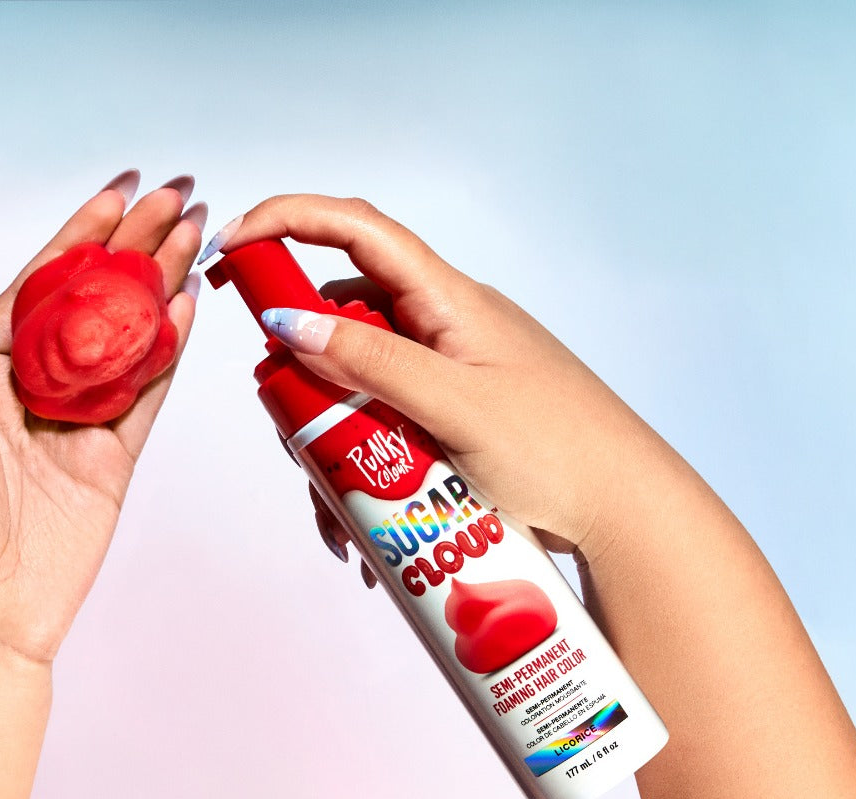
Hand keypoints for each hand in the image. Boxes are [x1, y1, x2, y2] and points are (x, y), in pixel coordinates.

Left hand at [0, 172, 204, 663]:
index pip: (40, 285)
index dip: (81, 235)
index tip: (120, 193)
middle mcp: (34, 388)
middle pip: (95, 301)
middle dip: (137, 246)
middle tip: (179, 199)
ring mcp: (78, 423)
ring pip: (130, 340)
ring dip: (163, 287)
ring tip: (197, 237)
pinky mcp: (112, 460)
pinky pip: (148, 396)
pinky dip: (171, 354)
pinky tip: (187, 308)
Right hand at [205, 194, 678, 571]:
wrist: (623, 510)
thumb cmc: (561, 450)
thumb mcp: (455, 405)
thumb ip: (372, 362)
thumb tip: (289, 323)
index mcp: (449, 302)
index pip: (356, 232)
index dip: (287, 222)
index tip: (233, 252)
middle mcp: (442, 329)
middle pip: (342, 320)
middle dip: (302, 375)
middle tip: (294, 432)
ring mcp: (445, 377)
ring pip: (356, 384)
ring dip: (330, 438)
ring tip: (338, 510)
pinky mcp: (449, 422)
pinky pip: (383, 426)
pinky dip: (361, 464)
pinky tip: (360, 518)